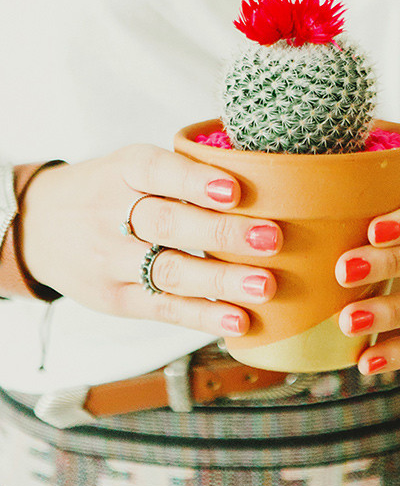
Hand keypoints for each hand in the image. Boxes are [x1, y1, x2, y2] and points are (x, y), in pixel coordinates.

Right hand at [20, 145, 281, 336]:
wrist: (40, 226)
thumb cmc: (109, 190)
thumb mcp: (131, 165)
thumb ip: (183, 172)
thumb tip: (267, 178)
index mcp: (124, 170)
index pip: (158, 171)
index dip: (195, 181)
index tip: (235, 189)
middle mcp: (113, 214)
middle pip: (169, 224)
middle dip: (223, 233)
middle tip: (272, 238)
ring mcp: (112, 261)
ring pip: (170, 271)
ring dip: (221, 280)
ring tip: (266, 285)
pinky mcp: (116, 299)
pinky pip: (164, 308)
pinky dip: (203, 315)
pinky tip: (239, 320)